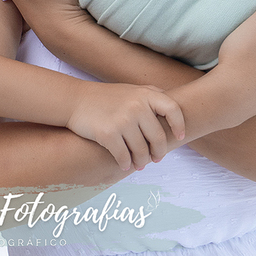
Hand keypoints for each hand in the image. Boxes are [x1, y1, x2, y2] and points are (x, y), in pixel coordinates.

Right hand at [66, 83, 185, 170]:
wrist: (75, 100)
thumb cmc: (106, 97)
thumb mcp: (132, 90)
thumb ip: (152, 97)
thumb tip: (176, 112)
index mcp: (145, 94)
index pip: (173, 110)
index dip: (179, 125)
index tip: (180, 136)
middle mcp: (136, 106)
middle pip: (158, 138)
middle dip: (158, 152)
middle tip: (156, 158)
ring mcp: (122, 120)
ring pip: (141, 151)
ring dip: (142, 161)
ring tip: (140, 163)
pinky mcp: (108, 134)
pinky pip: (124, 156)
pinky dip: (126, 163)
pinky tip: (125, 164)